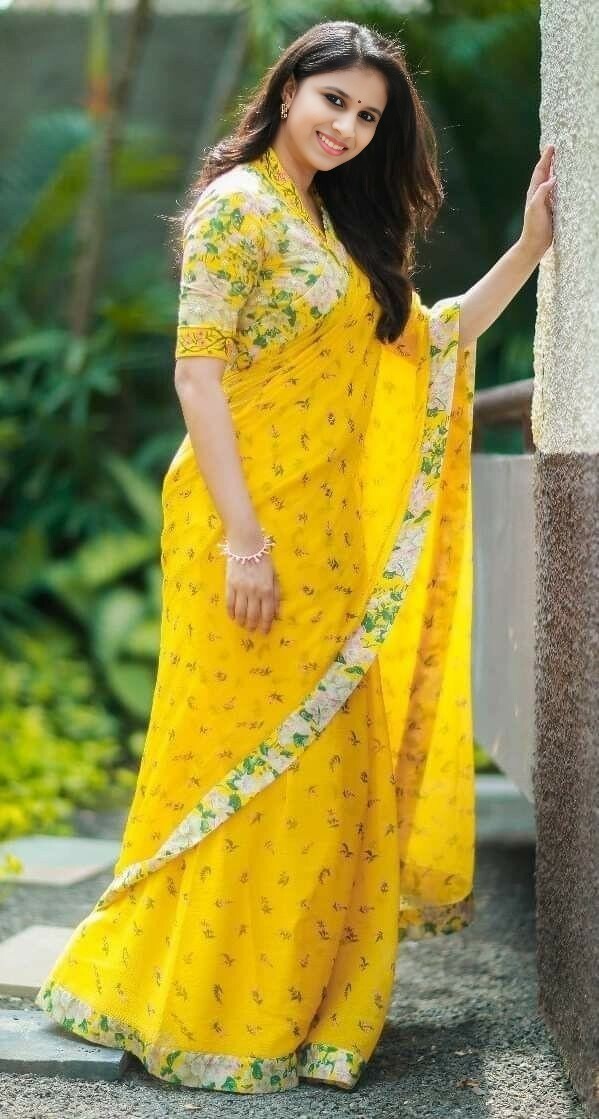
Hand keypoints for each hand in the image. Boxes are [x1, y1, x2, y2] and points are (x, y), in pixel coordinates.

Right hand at [224, 530, 280, 633]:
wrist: (246, 545)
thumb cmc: (263, 560)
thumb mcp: (274, 576)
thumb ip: (276, 594)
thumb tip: (276, 613)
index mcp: (267, 590)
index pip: (267, 613)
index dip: (266, 625)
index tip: (264, 632)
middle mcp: (254, 592)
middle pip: (252, 615)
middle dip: (252, 625)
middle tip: (252, 629)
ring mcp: (241, 589)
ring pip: (240, 612)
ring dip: (241, 621)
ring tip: (242, 625)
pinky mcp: (229, 585)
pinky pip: (229, 603)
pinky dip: (231, 612)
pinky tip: (233, 617)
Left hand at [519, 144, 556, 262]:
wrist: (534, 244)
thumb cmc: (534, 227)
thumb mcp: (536, 208)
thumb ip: (542, 192)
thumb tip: (553, 178)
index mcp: (534, 192)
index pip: (540, 171)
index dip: (545, 158)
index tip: (552, 147)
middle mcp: (538, 194)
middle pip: (544, 173)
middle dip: (549, 160)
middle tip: (556, 148)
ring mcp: (545, 201)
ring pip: (550, 181)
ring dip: (554, 170)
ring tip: (560, 160)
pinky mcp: (551, 208)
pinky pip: (555, 191)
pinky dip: (559, 183)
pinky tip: (563, 181)